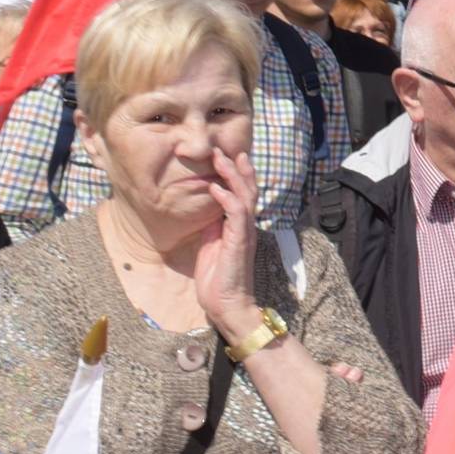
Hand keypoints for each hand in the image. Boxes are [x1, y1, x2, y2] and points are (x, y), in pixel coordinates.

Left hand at [192, 144, 260, 342]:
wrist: (227, 304)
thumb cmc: (218, 279)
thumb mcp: (211, 245)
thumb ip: (212, 225)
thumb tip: (207, 207)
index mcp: (239, 226)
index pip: (242, 194)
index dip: (237, 175)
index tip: (225, 156)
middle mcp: (246, 226)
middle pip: (247, 189)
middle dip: (237, 168)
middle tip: (225, 149)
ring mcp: (245, 232)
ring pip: (244, 196)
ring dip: (233, 176)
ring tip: (221, 159)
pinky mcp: (240, 241)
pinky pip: (236, 214)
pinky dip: (226, 198)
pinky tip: (215, 187)